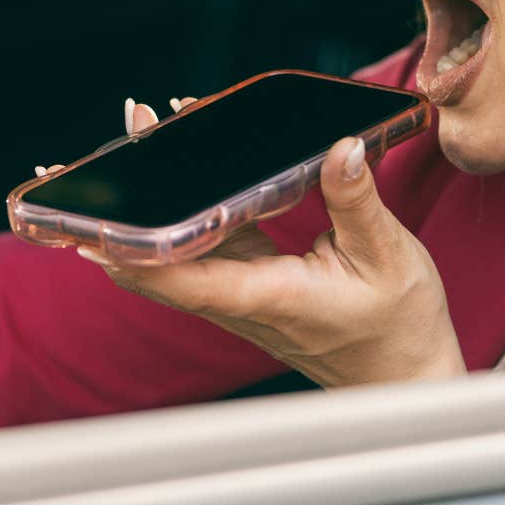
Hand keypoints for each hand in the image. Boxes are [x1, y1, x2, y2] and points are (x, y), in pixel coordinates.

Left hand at [51, 96, 465, 388]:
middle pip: (164, 255)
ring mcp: (238, 293)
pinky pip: (205, 242)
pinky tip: (191, 162)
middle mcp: (239, 300)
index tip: (103, 217)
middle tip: (129, 131)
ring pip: (179, 246)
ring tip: (149, 127)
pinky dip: (192, 202)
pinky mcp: (247, 283)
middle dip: (135, 199)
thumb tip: (339, 148)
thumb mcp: (388, 256)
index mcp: (267, 297)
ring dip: (159, 194)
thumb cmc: (397, 327)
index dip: (137, 251)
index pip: (183, 279)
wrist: (401, 378)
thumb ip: (356, 202)